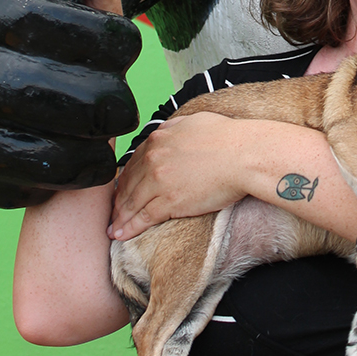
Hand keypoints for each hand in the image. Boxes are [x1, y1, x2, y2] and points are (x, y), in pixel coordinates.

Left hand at [110, 112, 247, 240]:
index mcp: (158, 139)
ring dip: (119, 217)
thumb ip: (174, 128)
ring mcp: (159, 182)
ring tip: (113, 227)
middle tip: (113, 212)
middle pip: (127, 184)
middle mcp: (153, 159)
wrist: (243, 155)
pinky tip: (121, 234)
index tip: (121, 189)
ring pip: (131, 203)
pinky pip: (143, 218)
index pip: (133, 163)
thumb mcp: (194, 122)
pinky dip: (129, 228)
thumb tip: (167, 131)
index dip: (125, 179)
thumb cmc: (228, 138)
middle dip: (118, 200)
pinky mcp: (169, 202)